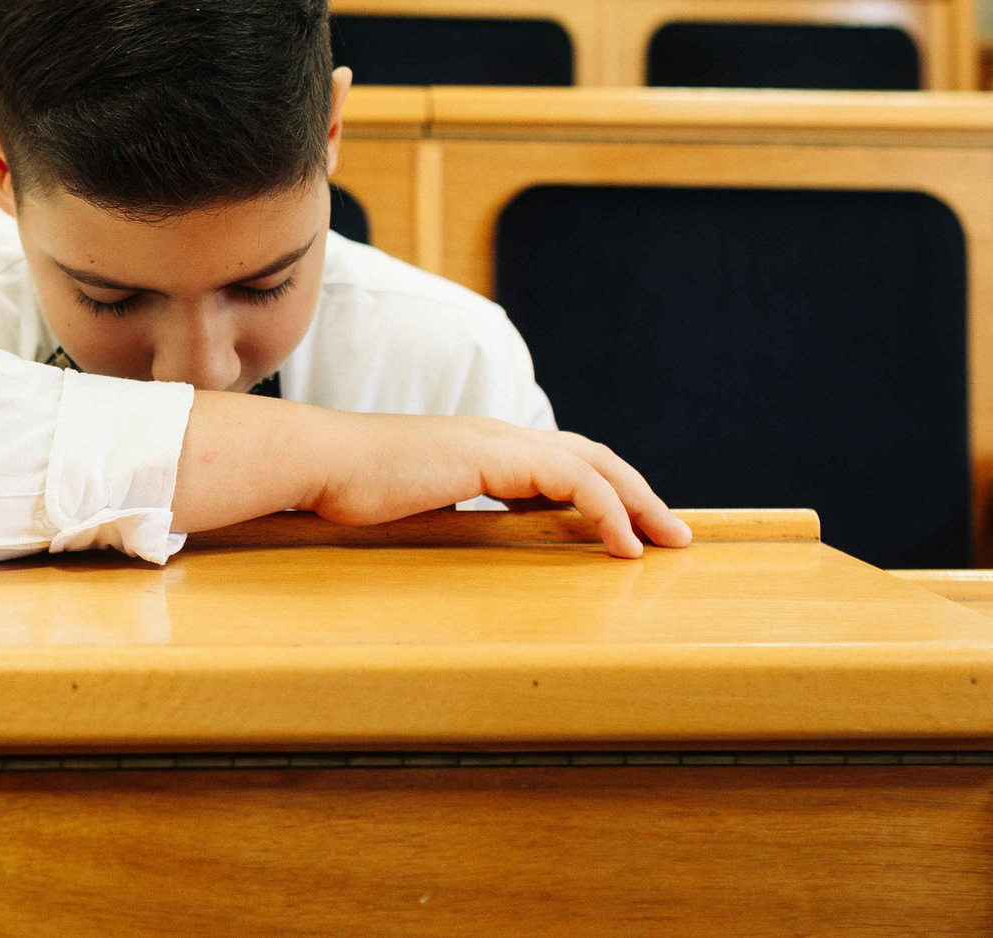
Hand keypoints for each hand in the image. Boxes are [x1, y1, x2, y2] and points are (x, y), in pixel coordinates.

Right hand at [306, 415, 690, 558]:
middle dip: (639, 494)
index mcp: (483, 450)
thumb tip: (473, 555)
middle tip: (674, 534)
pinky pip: (571, 479)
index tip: (631, 533)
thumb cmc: (350, 491)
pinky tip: (621, 544)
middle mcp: (499, 437)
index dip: (604, 493)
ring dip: (637, 501)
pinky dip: (605, 509)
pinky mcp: (494, 455)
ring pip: (593, 463)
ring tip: (667, 540)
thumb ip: (452, 518)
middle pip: (592, 456)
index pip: (563, 463)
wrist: (318, 463)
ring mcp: (497, 441)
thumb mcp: (415, 509)